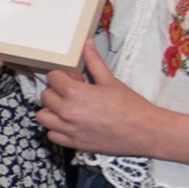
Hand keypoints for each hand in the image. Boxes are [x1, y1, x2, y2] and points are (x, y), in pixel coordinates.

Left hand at [34, 41, 167, 158]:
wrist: (145, 131)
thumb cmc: (130, 107)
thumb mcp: (110, 80)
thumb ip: (94, 61)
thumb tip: (87, 44)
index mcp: (75, 94)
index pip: (52, 77)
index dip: (63, 76)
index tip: (75, 79)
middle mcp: (67, 112)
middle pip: (46, 96)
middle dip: (57, 91)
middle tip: (74, 93)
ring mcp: (69, 130)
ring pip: (43, 117)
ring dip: (52, 111)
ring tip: (68, 108)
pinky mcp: (74, 143)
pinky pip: (52, 135)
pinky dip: (57, 129)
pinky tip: (70, 124)